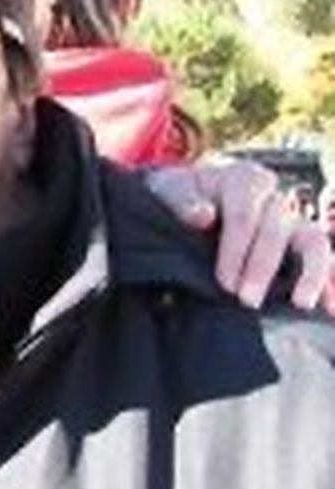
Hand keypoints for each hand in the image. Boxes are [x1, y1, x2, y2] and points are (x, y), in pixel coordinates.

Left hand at [144, 160, 333, 310]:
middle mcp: (273, 196)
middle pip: (276, 231)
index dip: (236, 250)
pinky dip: (329, 282)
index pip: (244, 215)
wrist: (187, 198)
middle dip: (262, 268)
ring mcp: (291, 219)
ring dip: (309, 274)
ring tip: (300, 303)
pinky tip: (330, 309)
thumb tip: (204, 216)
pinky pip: (323, 259)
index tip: (225, 282)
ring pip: (314, 241)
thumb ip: (183, 201)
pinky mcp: (301, 242)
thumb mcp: (170, 190)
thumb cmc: (179, 195)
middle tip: (246, 300)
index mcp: (244, 179)